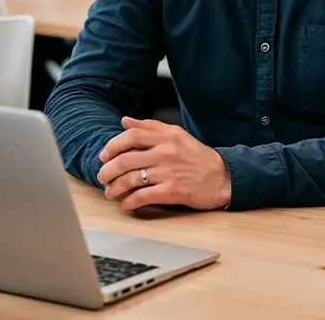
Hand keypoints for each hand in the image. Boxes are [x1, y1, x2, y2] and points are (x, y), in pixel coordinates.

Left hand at [96, 117, 231, 211]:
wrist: (221, 177)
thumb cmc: (197, 156)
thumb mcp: (176, 134)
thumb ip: (150, 126)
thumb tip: (125, 121)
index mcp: (167, 136)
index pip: (131, 136)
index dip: (112, 146)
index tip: (104, 156)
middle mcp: (166, 152)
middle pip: (126, 159)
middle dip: (108, 170)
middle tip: (102, 177)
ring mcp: (169, 172)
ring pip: (131, 179)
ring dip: (115, 188)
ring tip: (110, 192)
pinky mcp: (173, 191)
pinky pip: (143, 197)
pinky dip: (130, 202)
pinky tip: (126, 204)